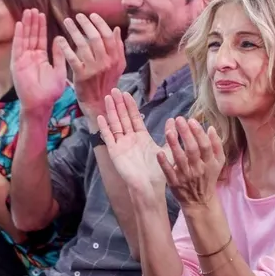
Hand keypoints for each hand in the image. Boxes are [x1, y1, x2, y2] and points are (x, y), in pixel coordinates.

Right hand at [10, 9, 67, 115]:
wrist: (41, 104)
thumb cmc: (51, 92)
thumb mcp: (59, 70)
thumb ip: (59, 55)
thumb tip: (59, 39)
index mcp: (41, 58)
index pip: (41, 39)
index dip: (41, 27)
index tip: (42, 14)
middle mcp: (30, 57)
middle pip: (31, 36)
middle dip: (33, 22)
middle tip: (34, 8)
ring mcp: (23, 60)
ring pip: (24, 38)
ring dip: (25, 25)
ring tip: (27, 12)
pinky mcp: (17, 64)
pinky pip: (17, 47)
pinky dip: (18, 36)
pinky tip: (19, 25)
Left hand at [57, 13, 125, 119]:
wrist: (99, 102)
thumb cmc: (107, 82)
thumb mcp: (118, 65)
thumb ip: (118, 47)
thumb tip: (116, 29)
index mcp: (116, 58)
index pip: (108, 35)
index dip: (99, 23)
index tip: (91, 15)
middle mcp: (106, 62)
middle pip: (95, 38)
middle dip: (85, 24)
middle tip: (77, 16)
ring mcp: (94, 69)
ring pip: (83, 45)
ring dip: (74, 31)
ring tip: (67, 22)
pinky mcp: (82, 76)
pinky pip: (72, 58)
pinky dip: (65, 47)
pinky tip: (59, 40)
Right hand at [96, 88, 166, 203]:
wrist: (150, 186)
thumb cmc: (159, 171)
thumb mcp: (167, 149)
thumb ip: (170, 134)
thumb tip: (174, 119)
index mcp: (141, 137)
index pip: (134, 117)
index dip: (130, 105)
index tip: (127, 93)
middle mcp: (130, 139)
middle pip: (123, 117)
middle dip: (119, 104)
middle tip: (114, 90)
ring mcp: (121, 145)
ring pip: (115, 124)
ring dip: (111, 111)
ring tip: (107, 98)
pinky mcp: (115, 153)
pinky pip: (108, 138)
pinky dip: (104, 128)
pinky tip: (100, 117)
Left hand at [158, 116, 224, 209]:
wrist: (200, 201)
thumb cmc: (208, 177)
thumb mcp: (218, 162)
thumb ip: (216, 145)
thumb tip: (211, 128)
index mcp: (210, 162)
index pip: (205, 145)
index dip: (198, 133)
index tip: (191, 120)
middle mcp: (198, 169)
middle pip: (192, 150)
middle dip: (186, 134)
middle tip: (179, 119)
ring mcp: (186, 176)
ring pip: (180, 159)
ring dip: (174, 145)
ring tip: (169, 131)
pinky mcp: (175, 183)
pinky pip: (169, 172)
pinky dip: (164, 163)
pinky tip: (159, 152)